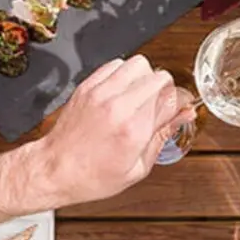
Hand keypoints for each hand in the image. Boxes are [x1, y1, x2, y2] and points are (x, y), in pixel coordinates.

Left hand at [32, 56, 185, 207]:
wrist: (53, 170)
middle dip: (165, 90)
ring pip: (140, 64)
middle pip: (160, 78)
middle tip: (158, 105)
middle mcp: (119, 106)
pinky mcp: (88, 86)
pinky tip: (120, 91)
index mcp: (134, 130)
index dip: (180, 103)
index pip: (172, 99)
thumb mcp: (137, 167)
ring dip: (145, 77)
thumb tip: (185, 115)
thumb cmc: (92, 176)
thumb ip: (163, 135)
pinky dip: (123, 74)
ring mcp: (101, 93)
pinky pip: (116, 64)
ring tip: (139, 96)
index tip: (178, 108)